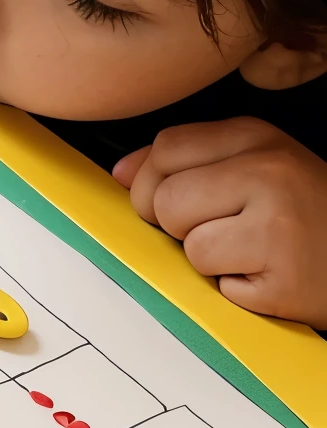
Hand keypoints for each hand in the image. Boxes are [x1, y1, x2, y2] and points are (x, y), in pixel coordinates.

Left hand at [112, 119, 326, 325]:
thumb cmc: (305, 214)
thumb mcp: (254, 166)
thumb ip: (186, 161)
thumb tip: (121, 173)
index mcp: (257, 137)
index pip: (165, 148)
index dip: (152, 181)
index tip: (172, 199)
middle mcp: (269, 173)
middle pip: (165, 199)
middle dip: (179, 225)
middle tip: (223, 230)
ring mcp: (278, 226)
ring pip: (188, 245)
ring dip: (208, 260)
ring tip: (247, 252)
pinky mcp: (282, 279)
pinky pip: (216, 286)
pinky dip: (232, 290)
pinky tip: (263, 276)